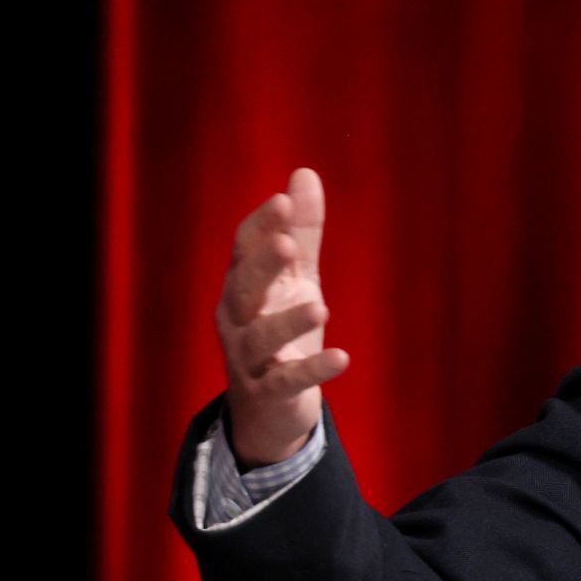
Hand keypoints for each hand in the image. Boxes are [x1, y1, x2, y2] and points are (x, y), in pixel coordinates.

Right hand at [216, 168, 348, 467]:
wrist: (269, 407)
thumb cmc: (280, 329)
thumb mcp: (296, 278)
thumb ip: (302, 232)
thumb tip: (304, 173)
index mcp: (243, 285)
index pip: (244, 249)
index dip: (262, 226)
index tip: (283, 201)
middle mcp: (238, 318)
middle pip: (243, 288)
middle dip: (262, 266)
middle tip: (285, 244)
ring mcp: (249, 357)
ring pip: (260, 336)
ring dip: (287, 321)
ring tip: (320, 307)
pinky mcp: (269, 392)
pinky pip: (287, 380)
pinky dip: (312, 370)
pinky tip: (342, 357)